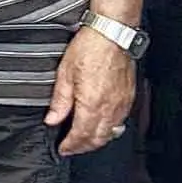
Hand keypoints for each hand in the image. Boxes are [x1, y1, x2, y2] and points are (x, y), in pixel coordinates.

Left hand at [47, 27, 136, 154]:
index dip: (70, 146)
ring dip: (97, 140)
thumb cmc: (90, 48)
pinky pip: (120, 121)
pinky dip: (110, 129)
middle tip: (72, 148)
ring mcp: (122, 103)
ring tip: (84, 140)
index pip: (81, 135)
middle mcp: (110, 107)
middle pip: (98, 139)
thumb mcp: (65, 73)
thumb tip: (52, 119)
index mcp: (92, 104)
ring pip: (111, 133)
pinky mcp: (129, 97)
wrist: (112, 33)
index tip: (63, 149)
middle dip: (83, 147)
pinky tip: (102, 125)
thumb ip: (59, 101)